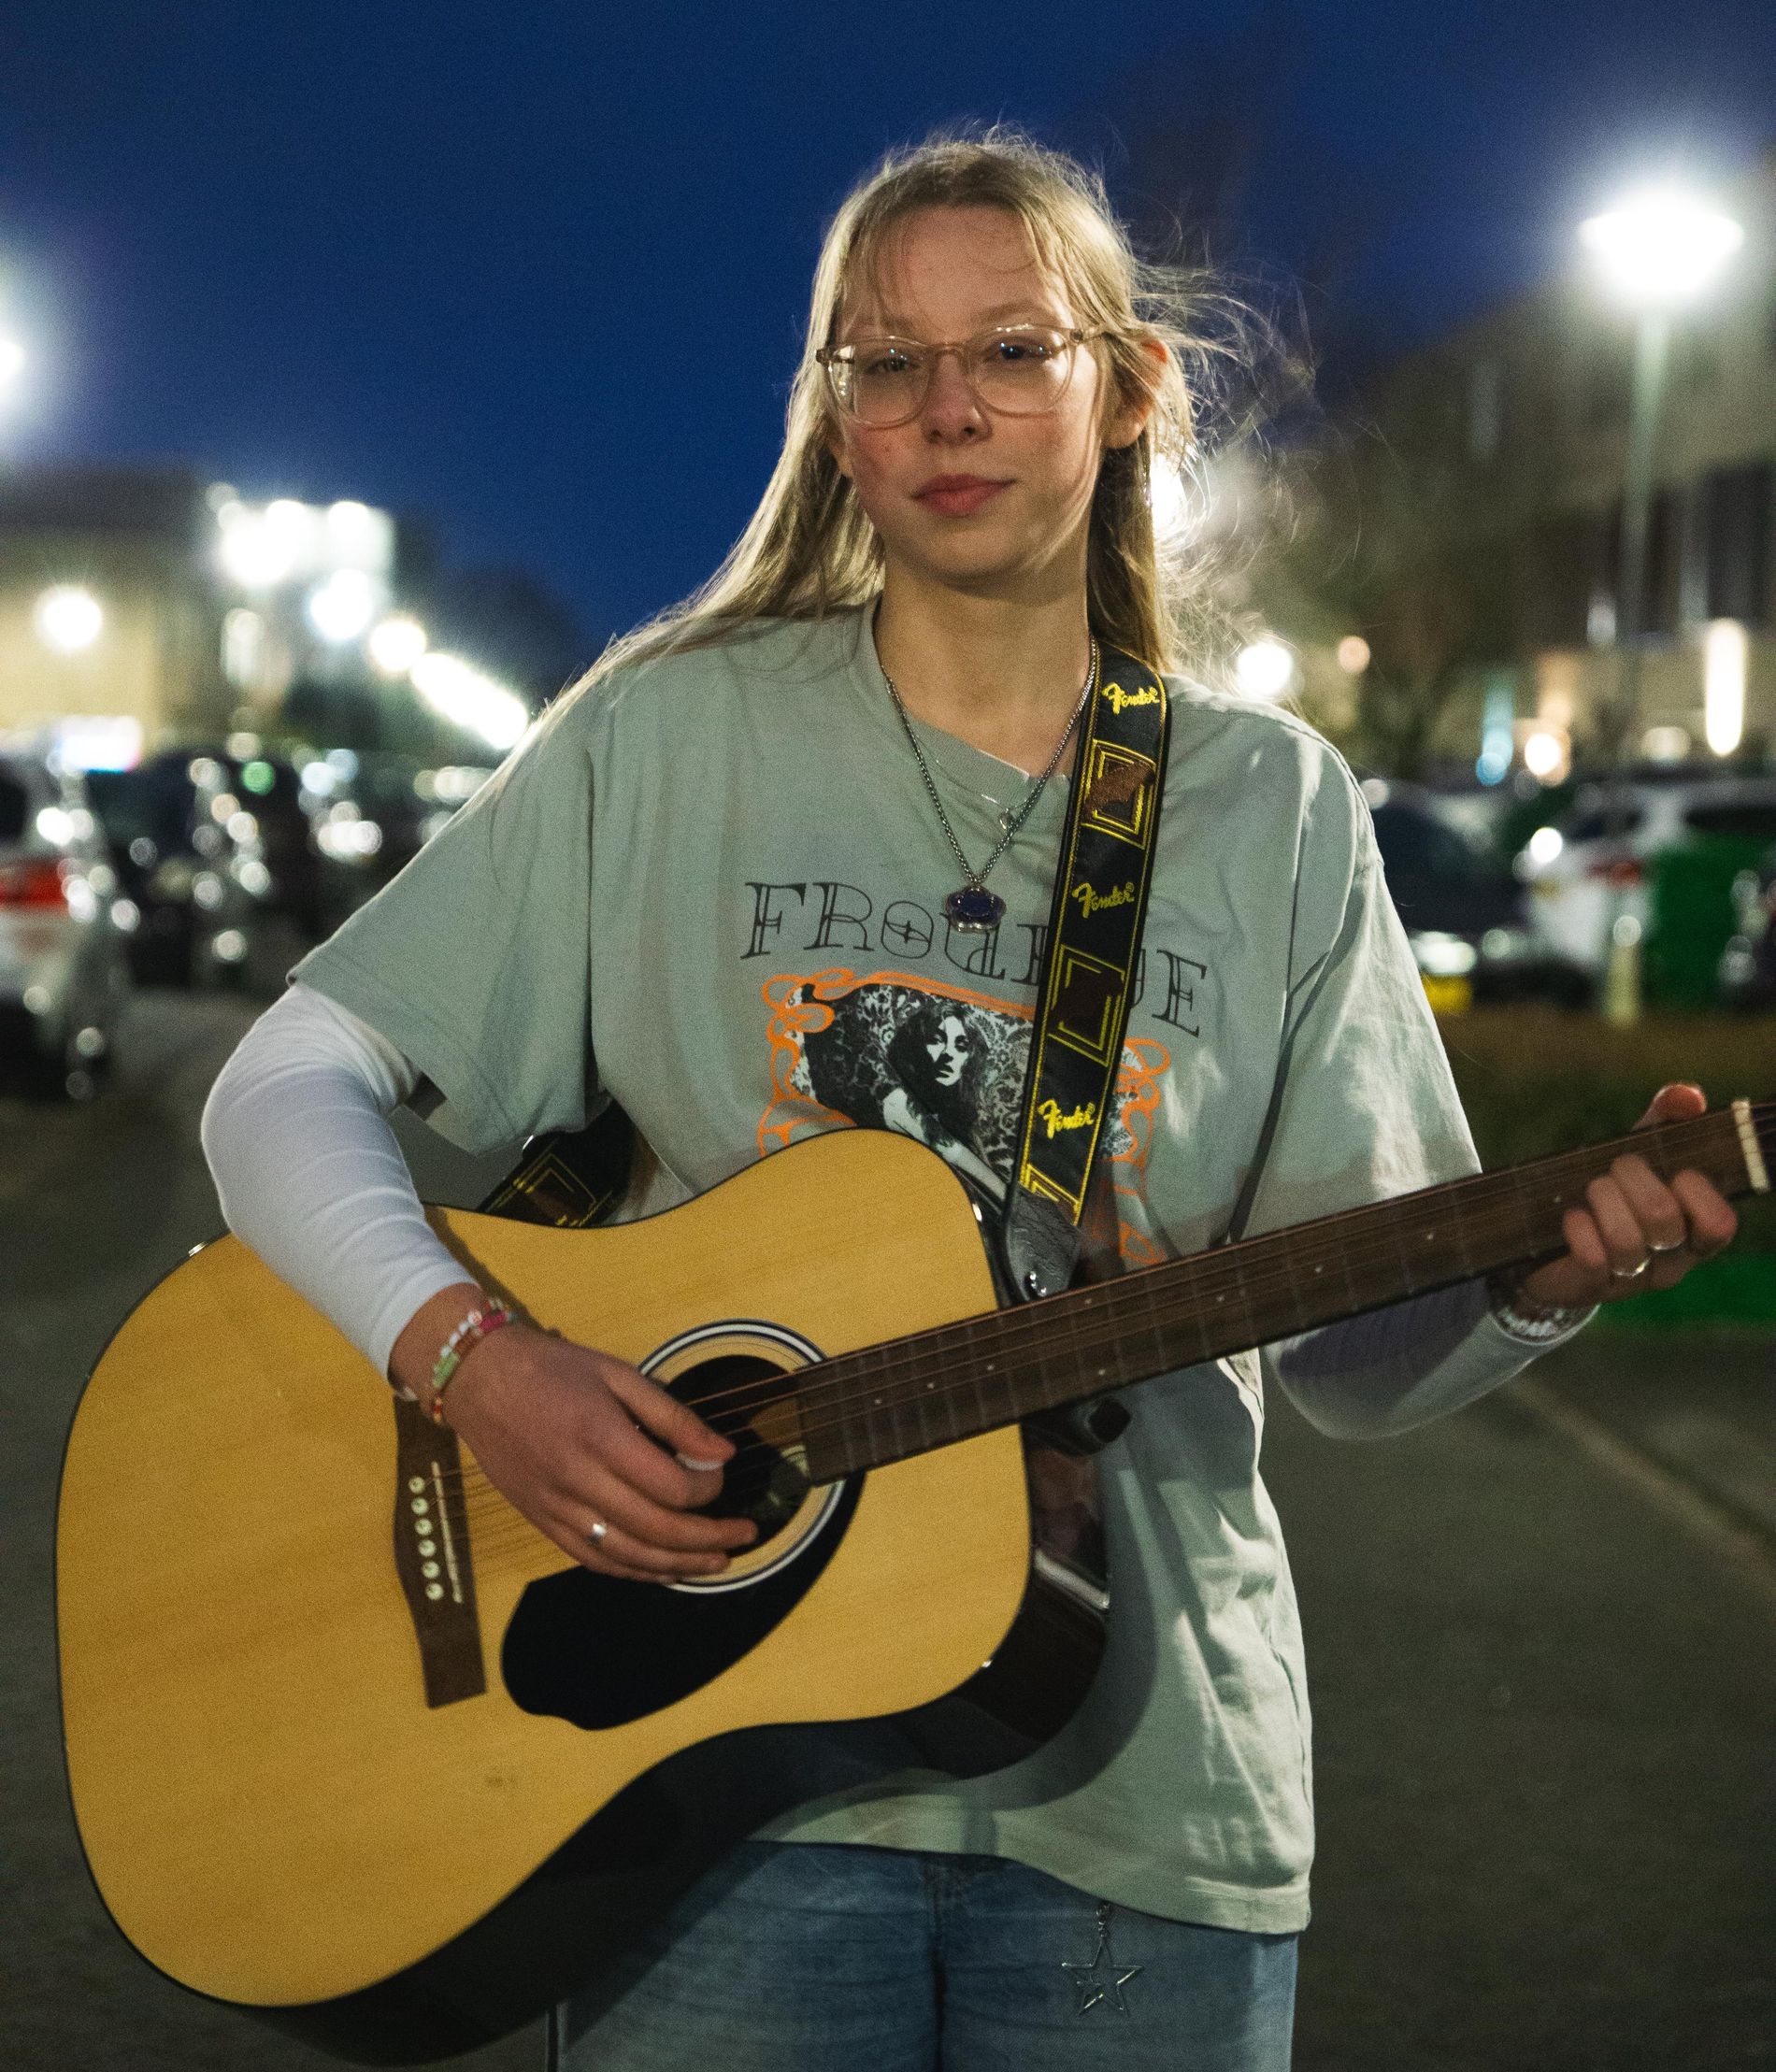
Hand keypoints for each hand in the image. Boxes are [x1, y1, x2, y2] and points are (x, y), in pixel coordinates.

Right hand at [396, 1292, 756, 1582]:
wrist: (479, 1380)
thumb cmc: (554, 1369)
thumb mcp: (619, 1374)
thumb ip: (673, 1416)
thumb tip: (723, 1452)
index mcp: (601, 1437)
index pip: (671, 1486)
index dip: (709, 1489)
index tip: (722, 1476)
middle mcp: (578, 1480)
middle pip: (656, 1530)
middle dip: (708, 1538)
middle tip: (744, 1535)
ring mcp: (555, 1508)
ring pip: (627, 1555)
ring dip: (678, 1566)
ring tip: (717, 1563)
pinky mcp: (541, 1521)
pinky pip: (593, 1559)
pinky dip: (633, 1571)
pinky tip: (663, 1569)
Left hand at [1512, 1084, 1738, 1311]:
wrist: (1556, 1243)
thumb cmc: (1613, 1193)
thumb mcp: (1641, 1153)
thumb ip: (1666, 1120)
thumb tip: (1687, 1096)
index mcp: (1696, 1233)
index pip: (1720, 1223)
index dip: (1697, 1190)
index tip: (1677, 1171)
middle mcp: (1672, 1263)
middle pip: (1663, 1218)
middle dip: (1632, 1177)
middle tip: (1616, 1168)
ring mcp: (1634, 1280)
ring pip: (1626, 1240)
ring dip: (1602, 1199)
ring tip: (1593, 1190)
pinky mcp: (1593, 1287)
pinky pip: (1592, 1257)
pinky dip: (1578, 1227)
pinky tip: (1573, 1216)